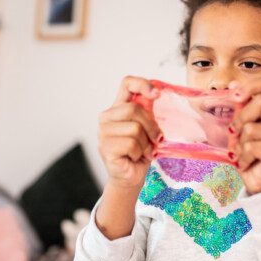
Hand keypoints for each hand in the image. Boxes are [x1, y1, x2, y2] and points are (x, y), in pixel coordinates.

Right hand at [98, 76, 161, 191]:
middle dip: (151, 126)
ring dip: (146, 143)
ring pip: (134, 128)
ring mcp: (103, 133)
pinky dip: (140, 153)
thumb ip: (148, 111)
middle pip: (134, 109)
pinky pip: (131, 144)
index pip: (127, 84)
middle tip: (155, 140)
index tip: (157, 94)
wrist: (131, 176)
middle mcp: (106, 118)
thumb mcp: (147, 128)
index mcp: (117, 108)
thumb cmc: (140, 151)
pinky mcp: (105, 148)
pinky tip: (136, 158)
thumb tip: (157, 93)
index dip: (142, 84)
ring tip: (143, 151)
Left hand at [228, 80, 260, 194]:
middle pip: (259, 103)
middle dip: (239, 119)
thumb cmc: (247, 154)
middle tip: (234, 134)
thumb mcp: (237, 130)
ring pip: (250, 129)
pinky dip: (243, 158)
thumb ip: (237, 109)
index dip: (250, 86)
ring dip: (239, 145)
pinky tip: (247, 163)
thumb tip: (233, 84)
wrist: (257, 181)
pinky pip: (251, 147)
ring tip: (242, 154)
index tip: (235, 93)